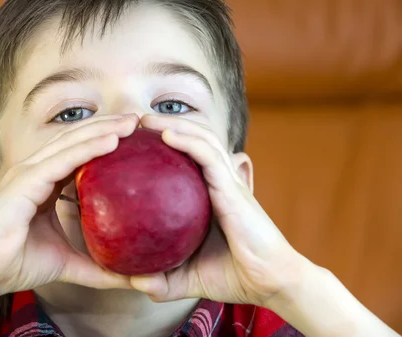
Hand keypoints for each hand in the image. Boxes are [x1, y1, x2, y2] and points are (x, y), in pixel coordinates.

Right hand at [0, 114, 139, 300]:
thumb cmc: (17, 263)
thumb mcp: (68, 263)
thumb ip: (98, 267)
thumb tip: (134, 280)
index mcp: (45, 182)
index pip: (79, 153)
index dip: (106, 140)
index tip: (136, 137)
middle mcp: (36, 171)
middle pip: (78, 140)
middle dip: (109, 127)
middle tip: (141, 121)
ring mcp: (28, 173)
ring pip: (71, 143)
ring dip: (103, 130)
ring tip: (132, 122)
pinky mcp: (23, 182)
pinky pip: (61, 161)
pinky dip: (87, 148)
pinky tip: (111, 141)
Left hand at [130, 114, 304, 307]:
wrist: (271, 284)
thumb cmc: (233, 275)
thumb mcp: (189, 278)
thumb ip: (163, 280)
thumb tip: (132, 282)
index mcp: (208, 196)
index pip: (185, 158)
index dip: (163, 143)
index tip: (132, 143)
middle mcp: (218, 182)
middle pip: (192, 139)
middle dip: (164, 124)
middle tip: (135, 122)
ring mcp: (227, 182)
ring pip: (201, 138)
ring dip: (173, 123)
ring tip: (145, 120)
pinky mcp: (233, 189)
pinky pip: (208, 156)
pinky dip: (187, 141)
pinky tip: (165, 136)